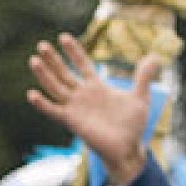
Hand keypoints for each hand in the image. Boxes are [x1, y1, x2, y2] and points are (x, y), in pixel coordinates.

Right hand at [27, 33, 157, 185]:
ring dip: (44, 75)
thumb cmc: (132, 125)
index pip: (82, 65)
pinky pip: (53, 111)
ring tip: (33, 60)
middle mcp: (82, 96)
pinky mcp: (71, 121)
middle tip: (41, 44)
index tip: (63, 37)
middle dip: (53, 59)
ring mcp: (75, 108)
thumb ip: (143, 77)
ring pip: (55, 88)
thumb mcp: (140, 96)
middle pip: (64, 73)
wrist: (127, 148)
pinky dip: (42, 104)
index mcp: (97, 87)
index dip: (74, 51)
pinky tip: (32, 94)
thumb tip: (154, 56)